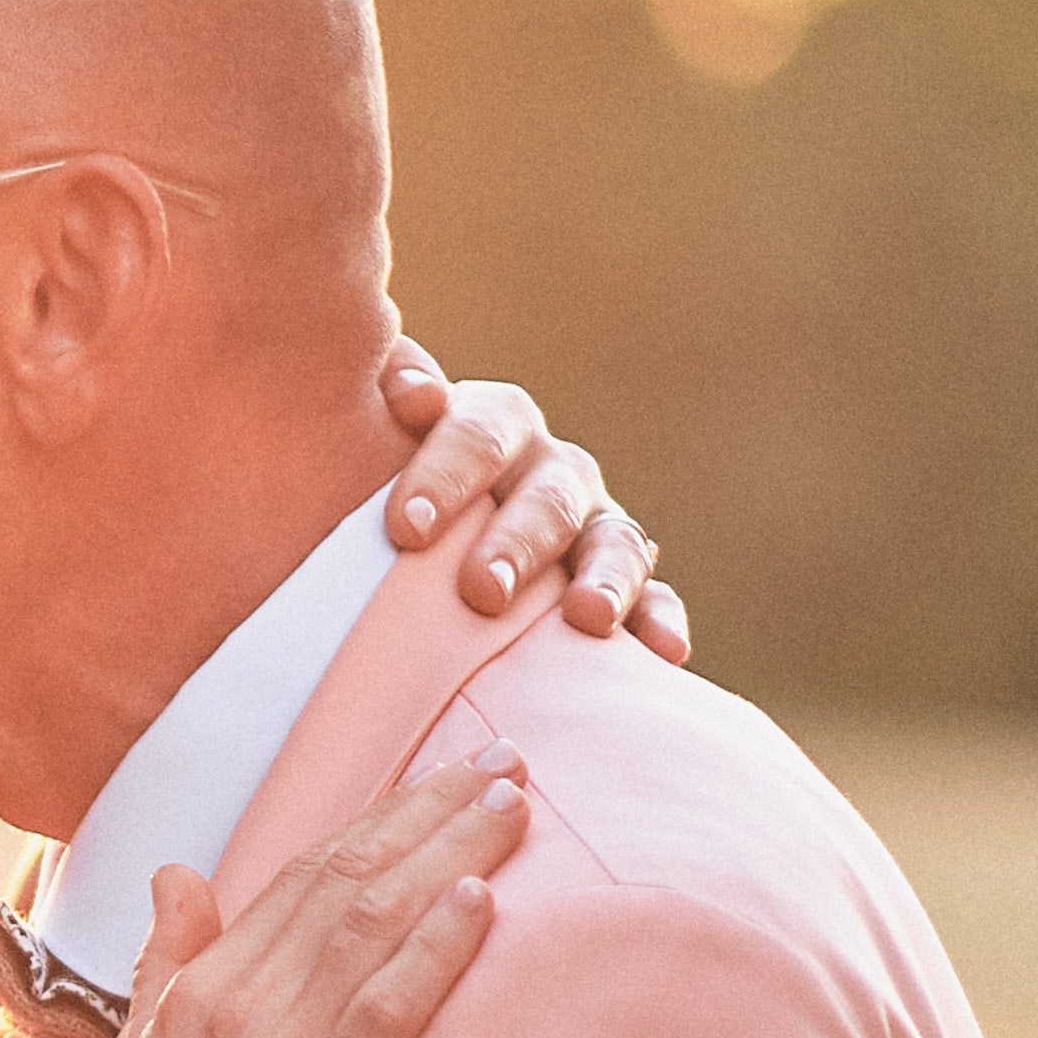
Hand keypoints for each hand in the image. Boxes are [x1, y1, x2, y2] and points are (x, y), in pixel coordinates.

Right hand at [58, 761, 524, 1037]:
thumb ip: (165, 969)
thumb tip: (178, 875)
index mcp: (196, 995)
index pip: (297, 876)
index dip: (378, 817)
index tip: (444, 776)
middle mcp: (231, 1007)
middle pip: (343, 879)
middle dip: (428, 810)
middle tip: (504, 760)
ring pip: (371, 923)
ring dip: (448, 854)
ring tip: (513, 806)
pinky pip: (384, 1008)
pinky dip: (433, 948)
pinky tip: (479, 901)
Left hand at [374, 342, 690, 665]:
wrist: (425, 537)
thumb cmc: (387, 494)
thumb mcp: (373, 444)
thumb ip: (390, 402)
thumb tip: (403, 385)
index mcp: (493, 425)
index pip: (479, 432)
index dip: (447, 473)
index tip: (406, 527)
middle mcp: (551, 469)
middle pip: (547, 496)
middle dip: (516, 542)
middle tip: (481, 592)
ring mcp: (594, 525)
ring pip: (613, 541)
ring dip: (603, 577)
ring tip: (586, 618)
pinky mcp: (623, 581)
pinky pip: (651, 597)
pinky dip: (658, 621)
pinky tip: (665, 652)